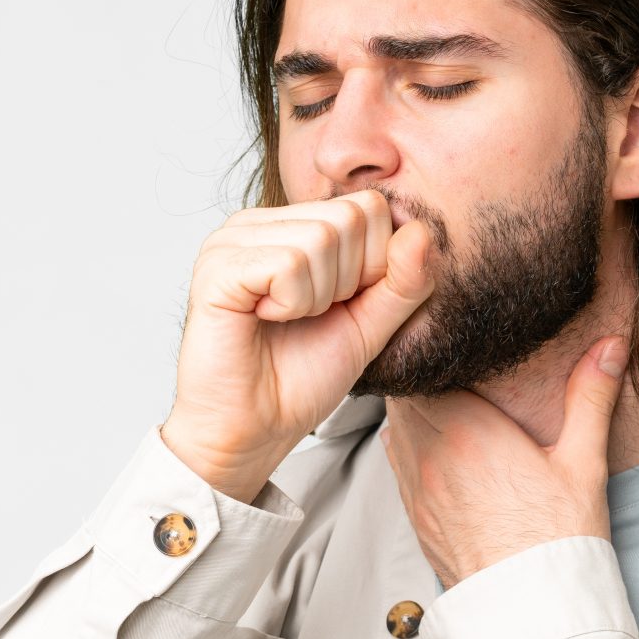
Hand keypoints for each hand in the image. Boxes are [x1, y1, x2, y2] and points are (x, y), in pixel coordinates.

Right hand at [162, 189, 434, 500]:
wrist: (253, 431)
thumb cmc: (298, 380)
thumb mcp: (370, 326)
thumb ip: (403, 281)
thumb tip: (422, 231)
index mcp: (288, 226)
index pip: (367, 206)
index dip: (372, 265)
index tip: (336, 306)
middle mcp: (256, 223)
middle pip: (347, 218)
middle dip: (345, 281)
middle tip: (307, 316)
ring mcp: (231, 241)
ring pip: (320, 239)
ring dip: (317, 297)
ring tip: (285, 320)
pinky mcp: (217, 267)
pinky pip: (288, 264)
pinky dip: (292, 304)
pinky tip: (264, 319)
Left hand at [381, 335, 629, 588]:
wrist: (532, 608)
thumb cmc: (558, 538)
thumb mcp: (582, 461)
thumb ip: (590, 397)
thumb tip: (610, 347)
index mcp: (466, 430)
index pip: (426, 369)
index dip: (436, 351)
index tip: (456, 342)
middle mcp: (430, 455)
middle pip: (403, 394)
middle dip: (423, 378)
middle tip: (448, 366)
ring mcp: (417, 489)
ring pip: (395, 429)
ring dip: (412, 413)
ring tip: (441, 402)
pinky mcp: (416, 517)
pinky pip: (397, 466)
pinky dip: (409, 448)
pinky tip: (437, 449)